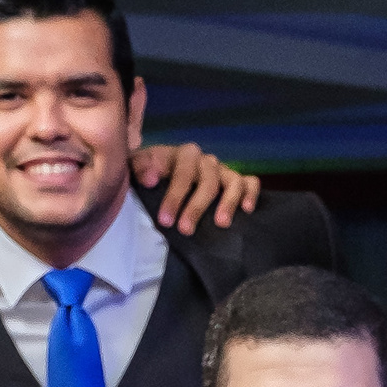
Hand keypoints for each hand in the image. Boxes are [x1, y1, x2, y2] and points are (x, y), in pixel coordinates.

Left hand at [130, 143, 260, 233]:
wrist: (157, 182)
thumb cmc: (149, 179)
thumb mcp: (136, 170)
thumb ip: (140, 168)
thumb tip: (150, 178)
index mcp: (180, 155)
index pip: (181, 171)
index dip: (174, 196)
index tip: (165, 220)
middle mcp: (204, 161)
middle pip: (206, 180)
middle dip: (196, 206)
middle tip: (185, 230)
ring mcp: (222, 171)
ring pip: (232, 181)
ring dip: (227, 202)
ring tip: (221, 224)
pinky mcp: (236, 181)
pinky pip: (250, 183)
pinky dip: (250, 194)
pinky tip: (246, 210)